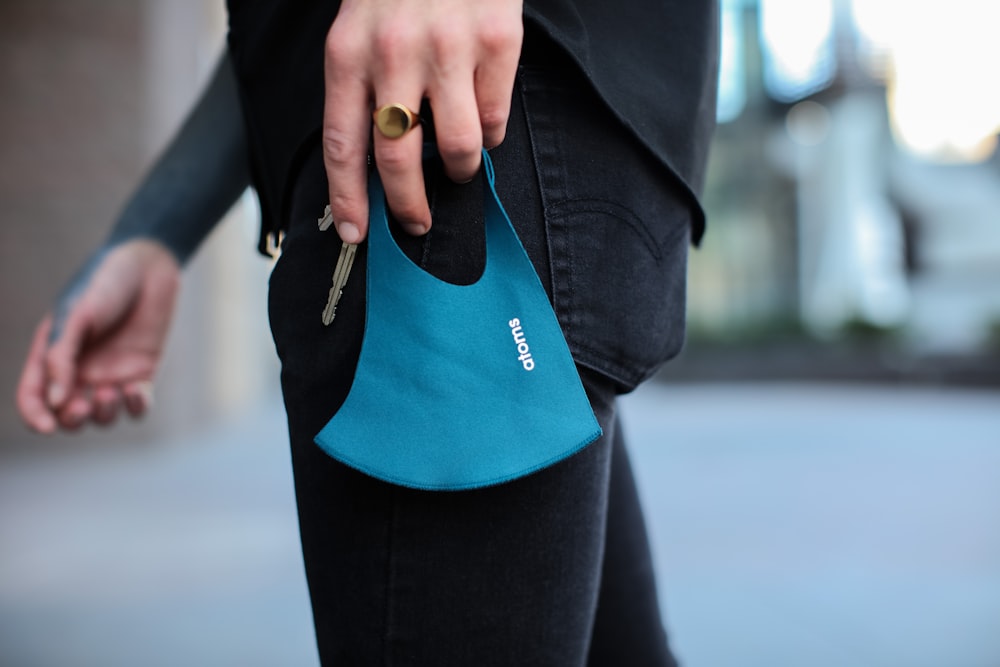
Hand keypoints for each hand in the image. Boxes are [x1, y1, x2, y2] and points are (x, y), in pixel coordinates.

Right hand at [15, 240, 179, 433]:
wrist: (148, 267)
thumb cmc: (104, 283)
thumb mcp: (75, 316)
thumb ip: (62, 357)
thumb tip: (56, 402)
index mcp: (51, 354)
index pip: (33, 396)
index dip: (35, 417)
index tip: (48, 427)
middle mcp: (79, 369)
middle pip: (67, 415)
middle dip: (71, 421)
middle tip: (81, 406)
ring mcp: (112, 374)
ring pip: (103, 416)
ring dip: (104, 414)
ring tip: (110, 391)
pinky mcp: (143, 372)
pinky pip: (138, 406)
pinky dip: (136, 407)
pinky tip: (135, 390)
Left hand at [322, 0, 522, 242]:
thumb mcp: (360, 30)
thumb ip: (364, 93)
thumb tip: (378, 170)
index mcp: (349, 52)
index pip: (343, 144)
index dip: (348, 199)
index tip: (355, 233)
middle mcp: (395, 52)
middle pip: (398, 158)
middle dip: (408, 205)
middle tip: (416, 221)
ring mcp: (449, 48)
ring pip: (458, 148)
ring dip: (460, 168)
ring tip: (458, 159)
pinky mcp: (497, 42)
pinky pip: (495, 119)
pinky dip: (490, 130)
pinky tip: (480, 109)